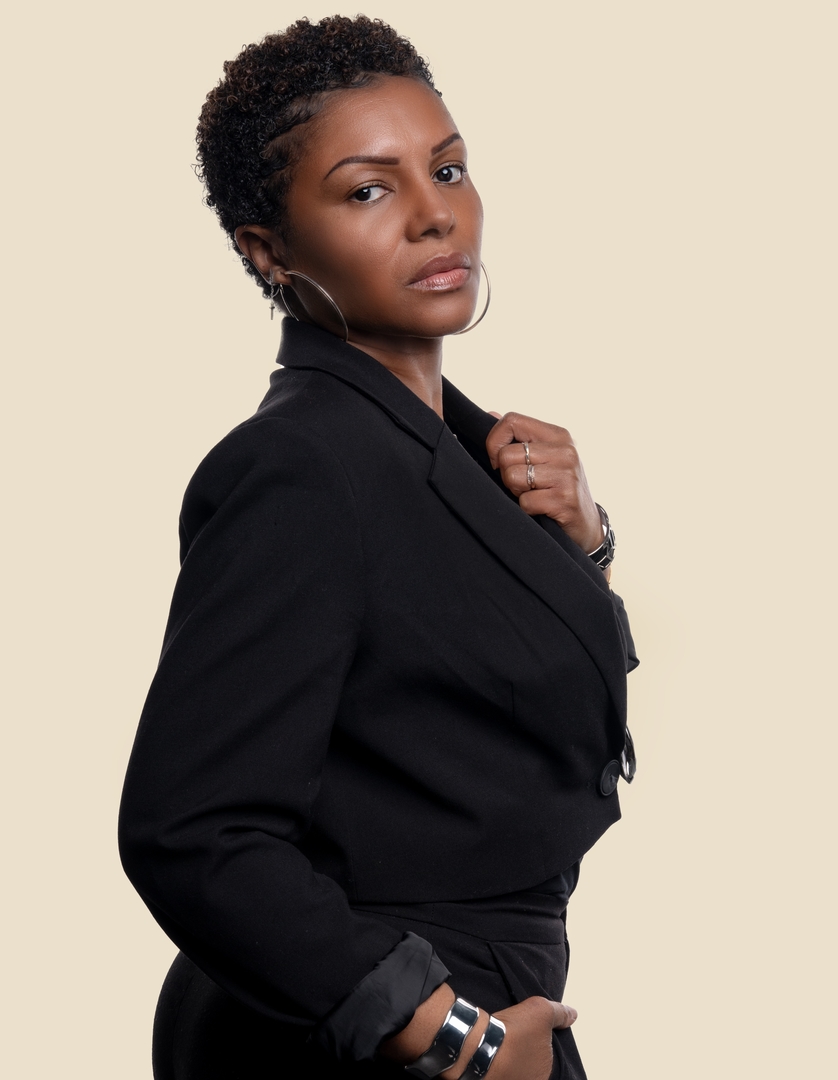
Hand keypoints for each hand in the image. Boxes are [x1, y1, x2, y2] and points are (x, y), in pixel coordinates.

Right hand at [382, 986, 575, 1079]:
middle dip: (523, 1050)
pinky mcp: (489, 1079)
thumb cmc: (513, 1032)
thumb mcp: (541, 1011)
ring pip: (512, 1067)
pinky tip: (490, 1046)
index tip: (527, 1032)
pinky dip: (494, 1059)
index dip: (537, 1043)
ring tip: (501, 1039)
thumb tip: (572, 1015)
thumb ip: (559, 1013)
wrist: (479, 1042)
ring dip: (508, 1054)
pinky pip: (496, 1069)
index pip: (545, 1059)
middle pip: (529, 1064)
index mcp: (544, 1072)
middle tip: (514, 1034)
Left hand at [486, 411, 602, 554]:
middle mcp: (565, 450)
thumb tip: (490, 415)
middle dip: (505, 475)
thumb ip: (518, 437)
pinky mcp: (564, 499)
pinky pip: (525, 501)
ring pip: (512, 476)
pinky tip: (542, 509)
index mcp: (557, 435)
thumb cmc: (558, 489)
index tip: (498, 461)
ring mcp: (566, 474)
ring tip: (534, 495)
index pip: (511, 421)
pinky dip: (527, 509)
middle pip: (506, 454)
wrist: (586, 525)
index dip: (494, 442)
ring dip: (516, 492)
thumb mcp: (544, 458)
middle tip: (523, 485)